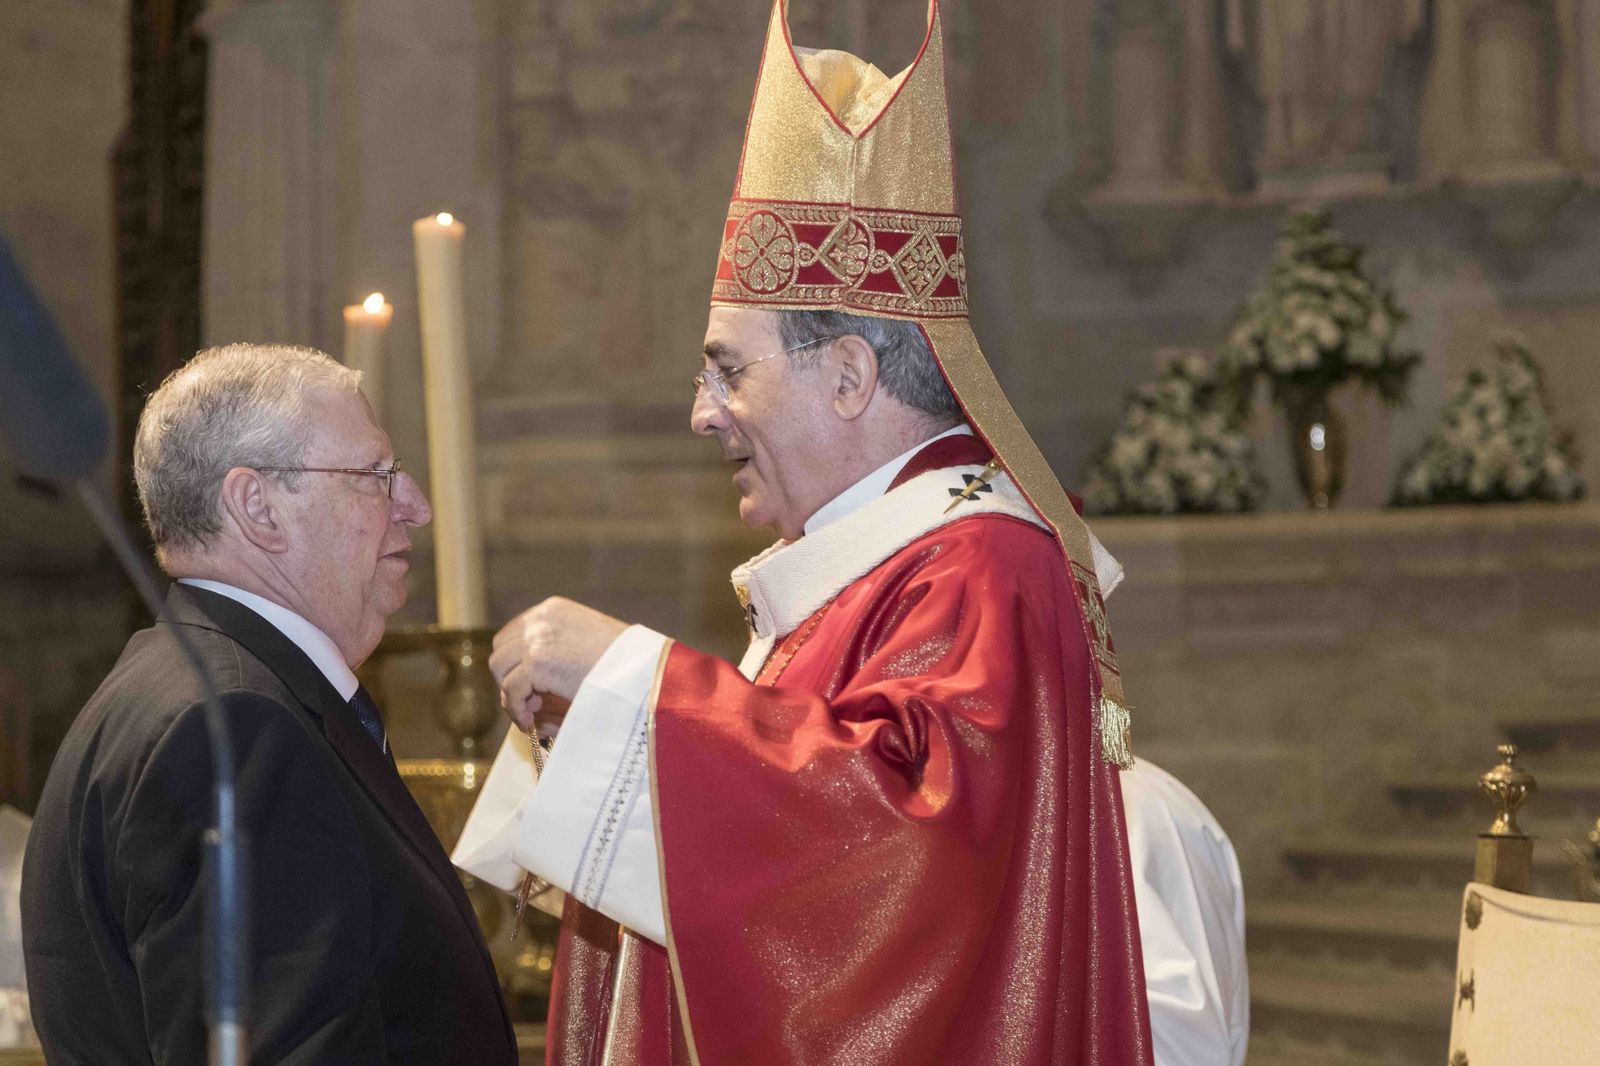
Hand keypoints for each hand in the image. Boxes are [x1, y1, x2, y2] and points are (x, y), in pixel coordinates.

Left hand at [490, 597, 627, 731]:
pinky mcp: (538, 662)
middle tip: (529, 701)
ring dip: (511, 695)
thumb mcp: (587, 645)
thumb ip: (558, 654)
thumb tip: (533, 689)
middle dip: (508, 678)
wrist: (643, 668)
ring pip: (500, 670)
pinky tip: (531, 721)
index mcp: (553, 609)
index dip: (514, 663)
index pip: (513, 633)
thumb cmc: (626, 663)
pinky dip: (517, 708)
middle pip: (500, 650)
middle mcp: (540, 618)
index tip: (527, 686)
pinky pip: (511, 690)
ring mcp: (537, 639)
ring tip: (531, 712)